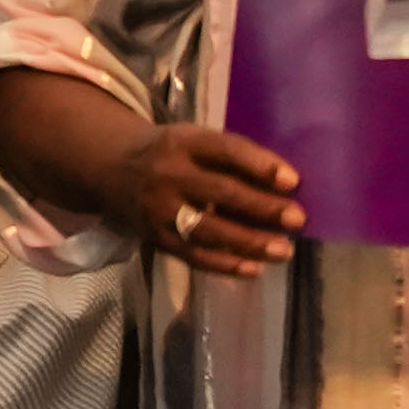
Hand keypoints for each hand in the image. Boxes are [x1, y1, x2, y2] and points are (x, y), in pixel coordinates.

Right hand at [104, 115, 314, 279]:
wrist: (112, 169)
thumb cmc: (171, 153)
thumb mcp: (193, 140)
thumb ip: (230, 156)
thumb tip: (284, 183)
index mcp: (183, 141)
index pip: (226, 151)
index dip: (260, 165)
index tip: (293, 181)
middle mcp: (169, 175)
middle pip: (221, 193)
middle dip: (262, 207)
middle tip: (297, 219)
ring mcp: (160, 210)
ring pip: (208, 231)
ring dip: (249, 242)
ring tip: (284, 250)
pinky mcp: (157, 239)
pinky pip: (194, 256)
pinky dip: (226, 265)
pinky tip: (254, 269)